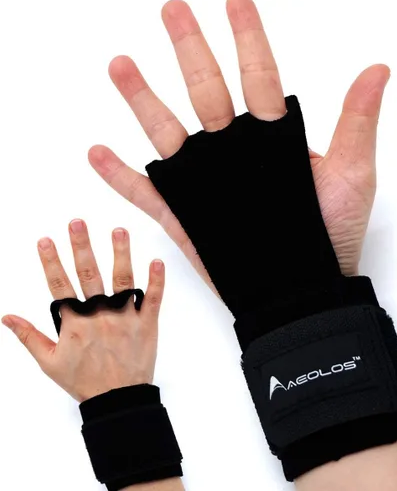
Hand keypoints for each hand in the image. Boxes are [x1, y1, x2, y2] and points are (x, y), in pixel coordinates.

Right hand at [1, 219, 164, 401]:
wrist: (118, 400)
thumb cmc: (84, 381)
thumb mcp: (50, 362)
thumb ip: (30, 337)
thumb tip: (7, 317)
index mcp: (75, 322)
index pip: (59, 285)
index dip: (51, 262)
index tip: (45, 240)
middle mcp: (99, 315)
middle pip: (89, 274)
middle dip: (82, 246)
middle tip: (78, 222)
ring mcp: (125, 317)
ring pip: (122, 280)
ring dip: (121, 253)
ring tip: (119, 231)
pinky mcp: (147, 323)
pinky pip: (153, 299)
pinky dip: (157, 280)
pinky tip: (157, 261)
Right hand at [88, 0, 389, 289]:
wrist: (302, 287)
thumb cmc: (332, 235)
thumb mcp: (354, 176)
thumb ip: (357, 123)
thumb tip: (379, 69)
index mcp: (274, 138)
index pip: (257, 75)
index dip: (247, 38)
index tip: (235, 2)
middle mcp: (234, 152)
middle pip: (206, 91)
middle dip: (189, 50)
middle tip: (172, 11)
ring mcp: (205, 182)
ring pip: (167, 133)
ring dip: (142, 101)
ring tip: (121, 66)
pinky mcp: (183, 215)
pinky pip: (145, 192)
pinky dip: (119, 176)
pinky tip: (98, 153)